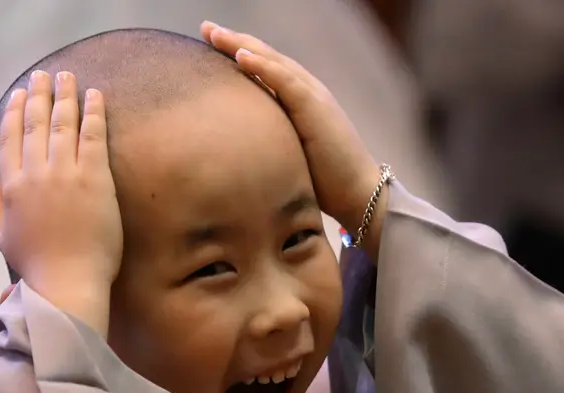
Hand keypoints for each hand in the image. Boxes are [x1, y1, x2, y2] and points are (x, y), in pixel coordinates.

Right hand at [0, 70, 122, 334]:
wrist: (68, 283)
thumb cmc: (38, 267)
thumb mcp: (3, 236)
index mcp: (12, 187)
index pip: (10, 139)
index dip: (14, 113)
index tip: (18, 94)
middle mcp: (35, 174)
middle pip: (35, 124)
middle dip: (38, 95)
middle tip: (43, 75)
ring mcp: (64, 174)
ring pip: (62, 123)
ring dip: (64, 95)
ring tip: (68, 76)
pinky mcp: (94, 178)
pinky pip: (93, 135)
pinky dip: (93, 112)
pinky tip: (95, 95)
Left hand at [201, 22, 384, 254]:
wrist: (358, 192)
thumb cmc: (322, 180)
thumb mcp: (287, 152)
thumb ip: (268, 138)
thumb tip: (235, 146)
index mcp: (297, 99)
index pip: (264, 67)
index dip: (237, 51)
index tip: (208, 41)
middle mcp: (305, 90)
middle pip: (265, 57)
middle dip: (234, 40)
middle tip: (205, 28)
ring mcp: (312, 96)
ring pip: (273, 62)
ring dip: (242, 45)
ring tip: (215, 34)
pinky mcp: (316, 108)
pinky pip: (286, 81)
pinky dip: (263, 67)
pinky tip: (241, 56)